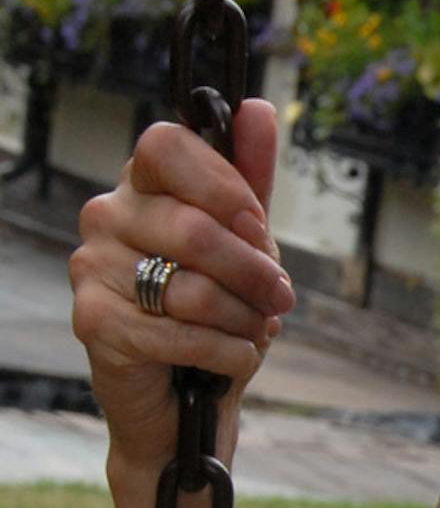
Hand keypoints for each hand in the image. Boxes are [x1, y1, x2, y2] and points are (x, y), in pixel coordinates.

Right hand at [70, 99, 292, 473]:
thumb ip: (250, 177)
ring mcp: (92, 267)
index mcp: (142, 184)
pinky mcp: (93, 321)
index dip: (222, 184)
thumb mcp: (245, 239)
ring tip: (257, 331)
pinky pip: (177, 332)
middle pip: (192, 226)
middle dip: (254, 270)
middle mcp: (106, 216)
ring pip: (190, 286)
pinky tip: (237, 359)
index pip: (167, 145)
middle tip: (280, 297)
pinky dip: (226, 352)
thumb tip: (257, 109)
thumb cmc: (216, 308)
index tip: (257, 225)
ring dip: (244, 317)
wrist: (187, 398)